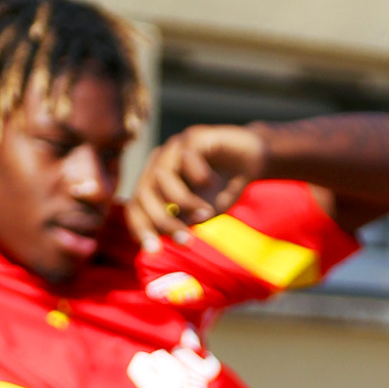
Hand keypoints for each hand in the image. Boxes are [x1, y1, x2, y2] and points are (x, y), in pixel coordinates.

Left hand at [127, 124, 267, 246]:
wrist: (251, 158)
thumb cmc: (224, 186)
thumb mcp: (204, 210)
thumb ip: (185, 220)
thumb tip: (166, 236)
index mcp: (155, 183)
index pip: (136, 207)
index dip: (141, 229)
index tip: (155, 251)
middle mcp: (159, 163)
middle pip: (144, 194)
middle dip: (162, 222)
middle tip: (186, 240)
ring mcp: (173, 148)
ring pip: (162, 177)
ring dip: (184, 202)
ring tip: (206, 213)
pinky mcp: (192, 137)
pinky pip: (187, 159)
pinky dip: (200, 177)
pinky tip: (215, 182)